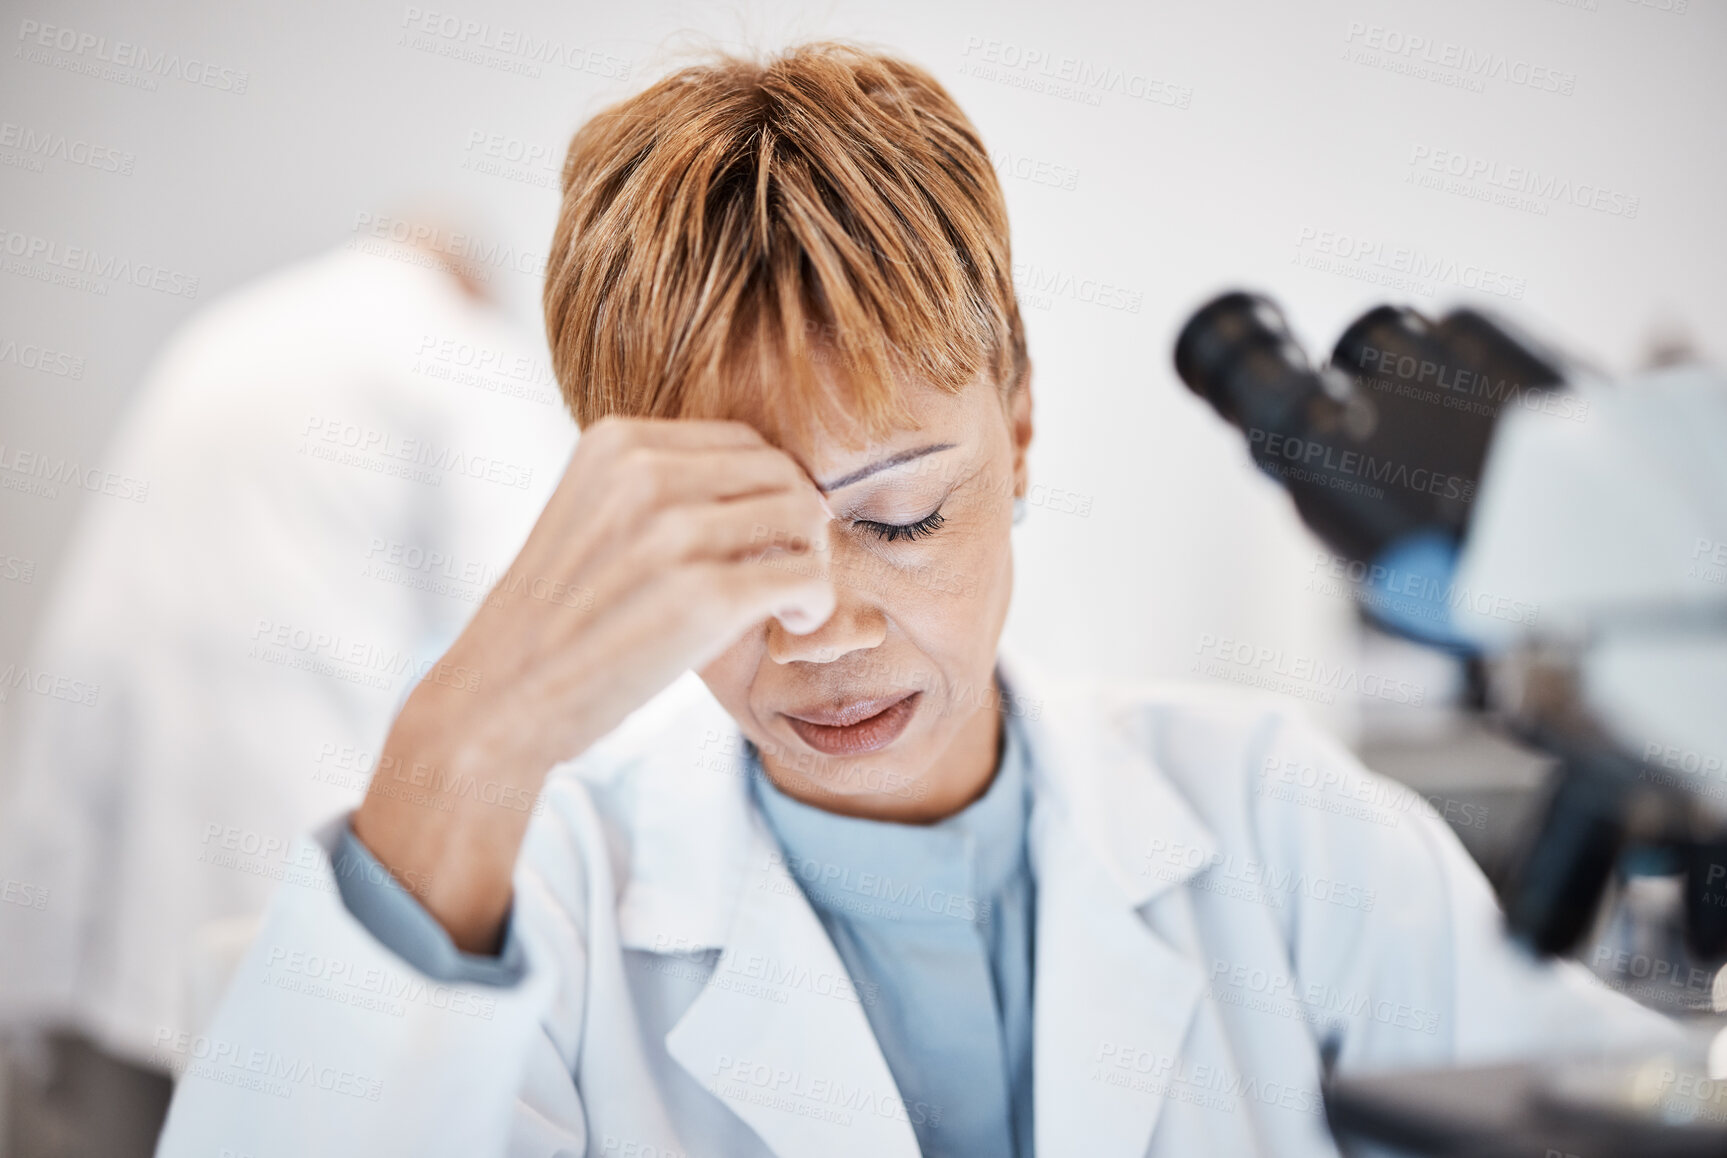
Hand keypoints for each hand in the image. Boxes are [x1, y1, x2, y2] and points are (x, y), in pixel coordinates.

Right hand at [352, 417, 834, 950]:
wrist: (500, 700)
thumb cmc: (559, 622)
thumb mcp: (595, 518)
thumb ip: (664, 490)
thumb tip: (775, 487)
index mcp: (616, 443)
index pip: (743, 442)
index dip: (771, 491)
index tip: (767, 538)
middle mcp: (644, 474)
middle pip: (780, 473)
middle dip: (800, 522)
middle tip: (788, 573)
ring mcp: (674, 533)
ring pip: (802, 519)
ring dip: (810, 564)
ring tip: (786, 605)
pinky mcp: (704, 596)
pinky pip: (806, 577)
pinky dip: (815, 603)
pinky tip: (791, 627)